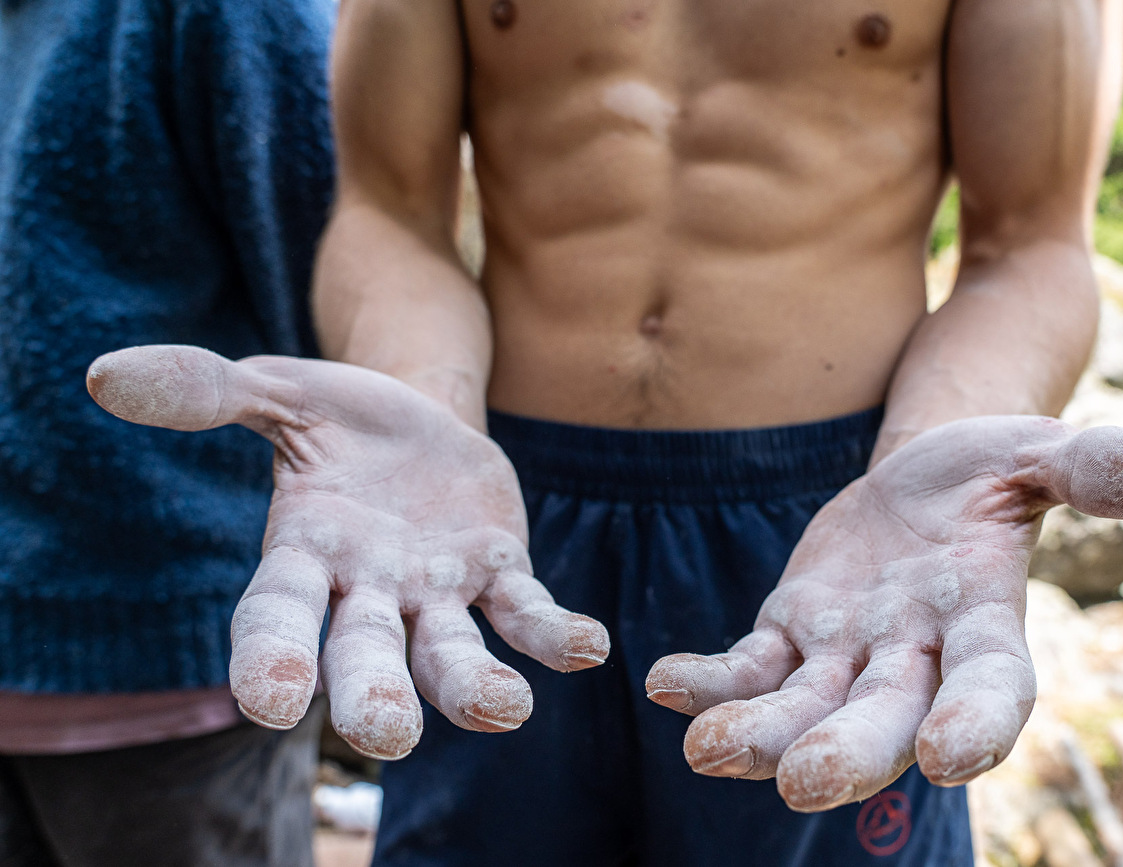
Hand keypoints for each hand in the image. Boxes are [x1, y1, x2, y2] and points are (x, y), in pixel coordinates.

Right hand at [88, 345, 608, 758]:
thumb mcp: (281, 391)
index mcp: (304, 555)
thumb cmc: (343, 419)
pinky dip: (554, 635)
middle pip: (366, 659)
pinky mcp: (498, 573)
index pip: (276, 619)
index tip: (271, 702)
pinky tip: (589, 646)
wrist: (422, 416)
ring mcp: (437, 593)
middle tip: (388, 736)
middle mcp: (368, 593)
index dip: (271, 659)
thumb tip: (108, 376)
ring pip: (451, 657)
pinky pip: (527, 615)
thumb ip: (210, 391)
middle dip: (375, 698)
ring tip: (506, 709)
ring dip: (474, 689)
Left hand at [645, 416, 1122, 810]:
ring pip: (804, 709)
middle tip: (802, 781)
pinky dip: (713, 682)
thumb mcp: (1038, 451)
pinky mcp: (792, 633)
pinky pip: (749, 668)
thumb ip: (1094, 468)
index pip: (991, 689)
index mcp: (984, 624)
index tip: (955, 759)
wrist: (924, 475)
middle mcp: (914, 658)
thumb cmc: (989, 467)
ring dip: (760, 734)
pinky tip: (669, 684)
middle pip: (884, 721)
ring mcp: (848, 654)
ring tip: (709, 747)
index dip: (977, 724)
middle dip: (848, 753)